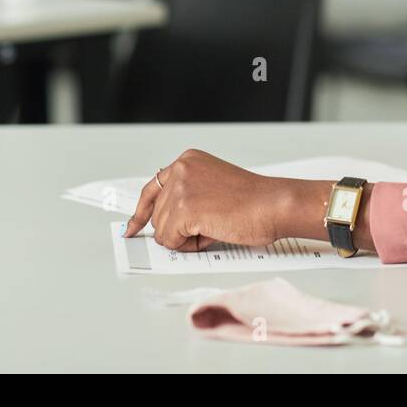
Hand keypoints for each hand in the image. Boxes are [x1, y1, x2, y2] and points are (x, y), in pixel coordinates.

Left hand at [123, 149, 286, 250]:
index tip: (133, 227)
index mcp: (189, 160)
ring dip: (185, 238)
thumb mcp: (213, 187)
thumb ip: (187, 195)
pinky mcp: (184, 209)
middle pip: (157, 215)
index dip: (141, 213)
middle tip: (210, 225)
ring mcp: (180, 188)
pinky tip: (211, 232)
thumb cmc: (254, 201)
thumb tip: (163, 223)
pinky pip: (170, 241)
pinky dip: (188, 246)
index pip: (153, 188)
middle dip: (179, 229)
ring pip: (162, 230)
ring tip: (215, 226)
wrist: (273, 204)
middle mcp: (181, 169)